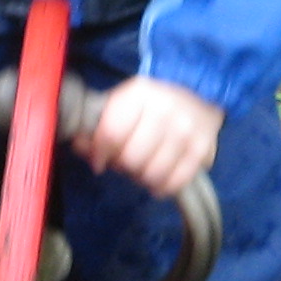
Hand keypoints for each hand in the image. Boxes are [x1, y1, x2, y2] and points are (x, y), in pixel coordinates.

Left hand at [83, 76, 222, 199]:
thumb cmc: (152, 101)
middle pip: (132, 158)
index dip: (100, 153)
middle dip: (122, 166)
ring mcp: (186, 131)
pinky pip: (175, 182)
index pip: (112, 133)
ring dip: (141, 177)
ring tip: (141, 168)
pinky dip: (161, 187)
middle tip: (124, 162)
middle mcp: (165, 110)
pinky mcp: (201, 150)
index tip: (98, 161)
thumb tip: (78, 145)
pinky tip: (157, 179)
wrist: (199, 92)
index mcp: (140, 94)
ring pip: (152, 173)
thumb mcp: (122, 102)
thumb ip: (98, 124)